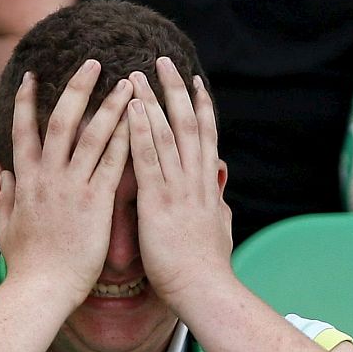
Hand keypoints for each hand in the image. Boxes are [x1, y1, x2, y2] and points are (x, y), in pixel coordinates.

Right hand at [0, 60, 132, 304]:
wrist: (41, 290)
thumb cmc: (24, 264)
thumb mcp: (4, 226)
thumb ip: (1, 194)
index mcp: (25, 182)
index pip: (23, 131)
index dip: (26, 102)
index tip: (33, 78)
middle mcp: (48, 178)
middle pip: (61, 121)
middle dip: (77, 88)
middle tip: (93, 63)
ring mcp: (73, 188)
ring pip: (93, 135)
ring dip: (111, 105)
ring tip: (129, 81)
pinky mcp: (96, 203)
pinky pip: (114, 163)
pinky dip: (126, 138)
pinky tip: (140, 120)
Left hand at [125, 59, 234, 306]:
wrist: (206, 291)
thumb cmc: (207, 270)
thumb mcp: (218, 229)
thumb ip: (217, 204)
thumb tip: (220, 188)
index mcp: (207, 186)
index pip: (205, 137)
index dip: (200, 107)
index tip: (194, 81)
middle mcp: (196, 180)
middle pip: (188, 124)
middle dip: (175, 90)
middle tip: (163, 60)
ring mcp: (179, 189)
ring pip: (168, 134)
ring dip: (153, 101)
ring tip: (137, 74)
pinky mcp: (159, 203)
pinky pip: (148, 160)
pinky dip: (141, 132)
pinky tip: (132, 110)